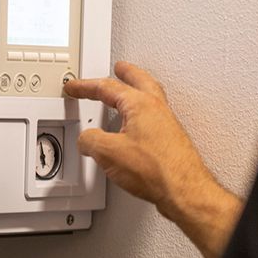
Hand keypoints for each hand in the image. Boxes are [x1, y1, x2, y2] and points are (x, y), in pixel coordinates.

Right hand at [64, 62, 242, 257]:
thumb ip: (90, 141)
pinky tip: (134, 125)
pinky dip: (140, 113)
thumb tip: (86, 139)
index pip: (107, 87)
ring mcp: (166, 124)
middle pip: (139, 81)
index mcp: (141, 104)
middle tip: (118, 67)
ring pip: (149, 97)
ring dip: (136, 90)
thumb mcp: (108, 152)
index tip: (74, 86)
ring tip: (127, 91)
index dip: (86, 86)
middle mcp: (157, 109)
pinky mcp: (169, 140)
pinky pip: (152, 117)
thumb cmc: (156, 169)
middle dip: (125, 73)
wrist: (183, 190)